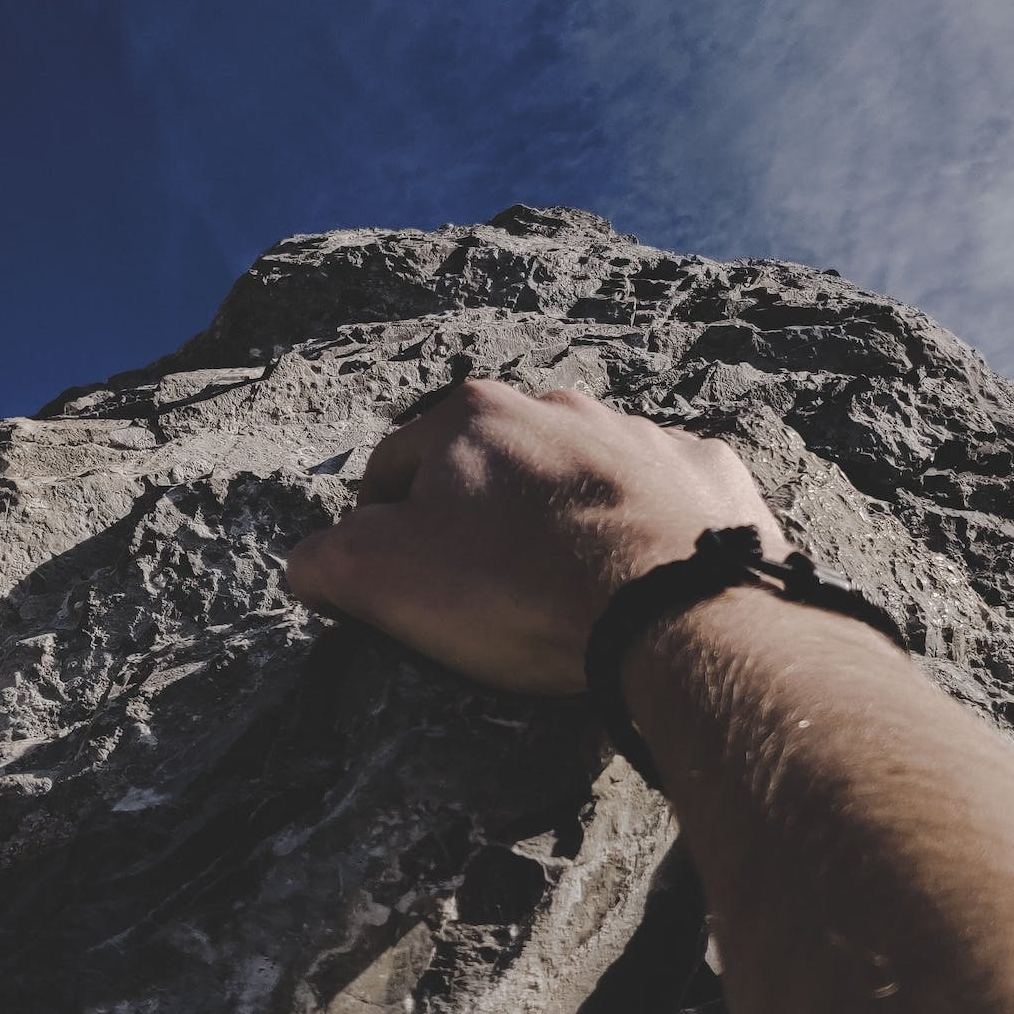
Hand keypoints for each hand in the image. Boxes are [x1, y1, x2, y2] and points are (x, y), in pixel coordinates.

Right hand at [283, 378, 792, 694]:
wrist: (672, 607)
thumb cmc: (518, 588)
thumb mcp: (383, 580)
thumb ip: (327, 560)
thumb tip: (309, 562)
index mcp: (472, 417)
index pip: (393, 467)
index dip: (380, 527)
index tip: (394, 580)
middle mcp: (558, 405)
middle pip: (494, 464)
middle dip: (483, 516)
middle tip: (488, 591)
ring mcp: (640, 433)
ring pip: (581, 472)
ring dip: (566, 516)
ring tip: (571, 586)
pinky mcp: (704, 471)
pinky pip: (662, 494)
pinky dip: (647, 528)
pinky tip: (644, 578)